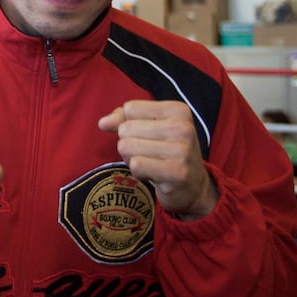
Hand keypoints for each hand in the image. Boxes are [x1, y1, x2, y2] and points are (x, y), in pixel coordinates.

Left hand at [98, 100, 217, 219]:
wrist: (194, 187)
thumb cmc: (167, 152)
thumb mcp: (150, 128)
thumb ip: (123, 119)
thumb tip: (103, 123)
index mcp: (178, 110)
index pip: (130, 109)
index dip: (130, 124)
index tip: (150, 136)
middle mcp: (183, 127)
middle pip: (125, 129)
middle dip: (130, 144)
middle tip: (150, 154)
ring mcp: (182, 150)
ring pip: (126, 147)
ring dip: (132, 159)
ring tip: (152, 163)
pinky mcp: (177, 172)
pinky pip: (135, 165)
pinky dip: (138, 172)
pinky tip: (154, 174)